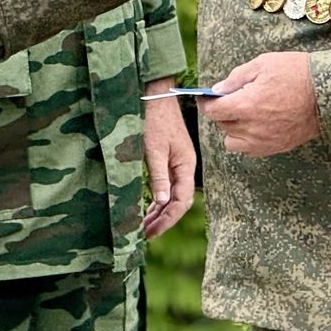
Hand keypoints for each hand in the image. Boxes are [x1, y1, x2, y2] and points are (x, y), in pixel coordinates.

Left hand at [141, 79, 196, 237]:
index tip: (152, 232)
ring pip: (171, 196)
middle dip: (163, 220)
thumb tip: (162, 203)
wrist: (156, 95)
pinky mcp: (169, 160)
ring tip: (144, 227)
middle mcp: (184, 167)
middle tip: (145, 235)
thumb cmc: (155, 119)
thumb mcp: (154, 148)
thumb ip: (159, 175)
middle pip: (177, 202)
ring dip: (159, 212)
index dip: (167, 219)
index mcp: (186, 165)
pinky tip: (149, 210)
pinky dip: (158, 200)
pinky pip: (166, 186)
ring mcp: (177, 164)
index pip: (180, 201)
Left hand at [198, 51, 320, 156]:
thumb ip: (235, 78)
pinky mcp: (276, 147)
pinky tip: (256, 123)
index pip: (213, 112)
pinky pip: (249, 149)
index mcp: (247, 105)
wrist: (329, 92)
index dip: (206, 103)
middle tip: (230, 98)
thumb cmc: (297, 73)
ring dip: (233, 127)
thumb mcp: (263, 64)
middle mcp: (253, 128)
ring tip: (245, 112)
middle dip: (222, 111)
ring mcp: (265, 141)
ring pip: (233, 140)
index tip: (206, 97)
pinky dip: (246, 138)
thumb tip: (217, 91)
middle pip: (223, 125)